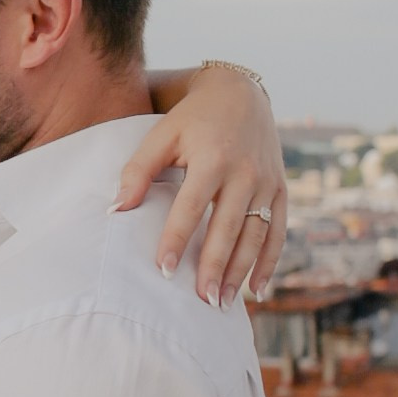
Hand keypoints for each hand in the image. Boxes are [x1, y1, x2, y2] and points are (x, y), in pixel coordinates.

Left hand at [119, 66, 287, 304]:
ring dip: (240, 272)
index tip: (162, 270)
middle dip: (213, 266)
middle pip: (227, 227)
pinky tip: (256, 291)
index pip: (191, 207)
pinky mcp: (281, 189)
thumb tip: (117, 209)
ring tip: (221, 303)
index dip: (176, 239)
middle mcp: (244, 172)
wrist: (240, 93)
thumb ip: (138, 170)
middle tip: (200, 300)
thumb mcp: (161, 135)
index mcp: (212, 158)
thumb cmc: (192, 119)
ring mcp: (266, 182)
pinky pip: (278, 231)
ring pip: (255, 235)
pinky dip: (270, 262)